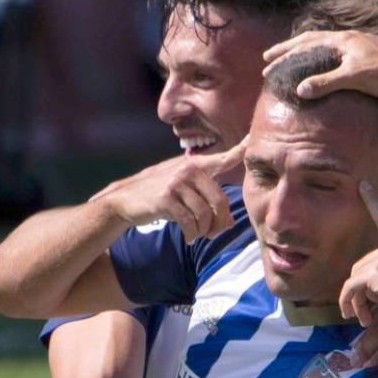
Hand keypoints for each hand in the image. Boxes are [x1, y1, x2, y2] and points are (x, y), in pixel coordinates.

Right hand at [91, 138, 247, 243]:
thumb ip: (207, 199)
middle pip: (220, 200)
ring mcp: (177, 183)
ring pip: (205, 214)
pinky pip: (190, 221)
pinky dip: (192, 234)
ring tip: (198, 235)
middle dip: (219, 222)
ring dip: (204, 231)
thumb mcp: (184, 190)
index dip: (240, 150)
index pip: (223, 158)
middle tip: (213, 233)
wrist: (126, 199)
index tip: (252, 139)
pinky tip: (189, 238)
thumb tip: (229, 222)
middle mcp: (188, 170)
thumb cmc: (160, 195)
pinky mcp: (166, 198)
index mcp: (196, 165)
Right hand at [263, 30, 377, 103]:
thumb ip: (326, 82)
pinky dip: (323, 57)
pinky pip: (338, 52)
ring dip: (306, 51)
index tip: (267, 62)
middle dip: (289, 49)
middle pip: (312, 40)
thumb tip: (299, 89)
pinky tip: (322, 67)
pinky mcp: (368, 54)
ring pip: (325, 44)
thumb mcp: (352, 79)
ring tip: (292, 59)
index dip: (285, 53)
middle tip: (270, 57)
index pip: (306, 43)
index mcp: (343, 40)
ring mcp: (360, 44)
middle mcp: (350, 38)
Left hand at [339, 181, 377, 326]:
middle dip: (359, 293)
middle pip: (360, 266)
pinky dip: (347, 303)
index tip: (363, 185)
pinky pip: (351, 288)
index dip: (373, 202)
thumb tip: (360, 288)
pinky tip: (353, 316)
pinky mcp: (374, 272)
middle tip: (365, 315)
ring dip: (355, 302)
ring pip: (354, 279)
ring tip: (363, 319)